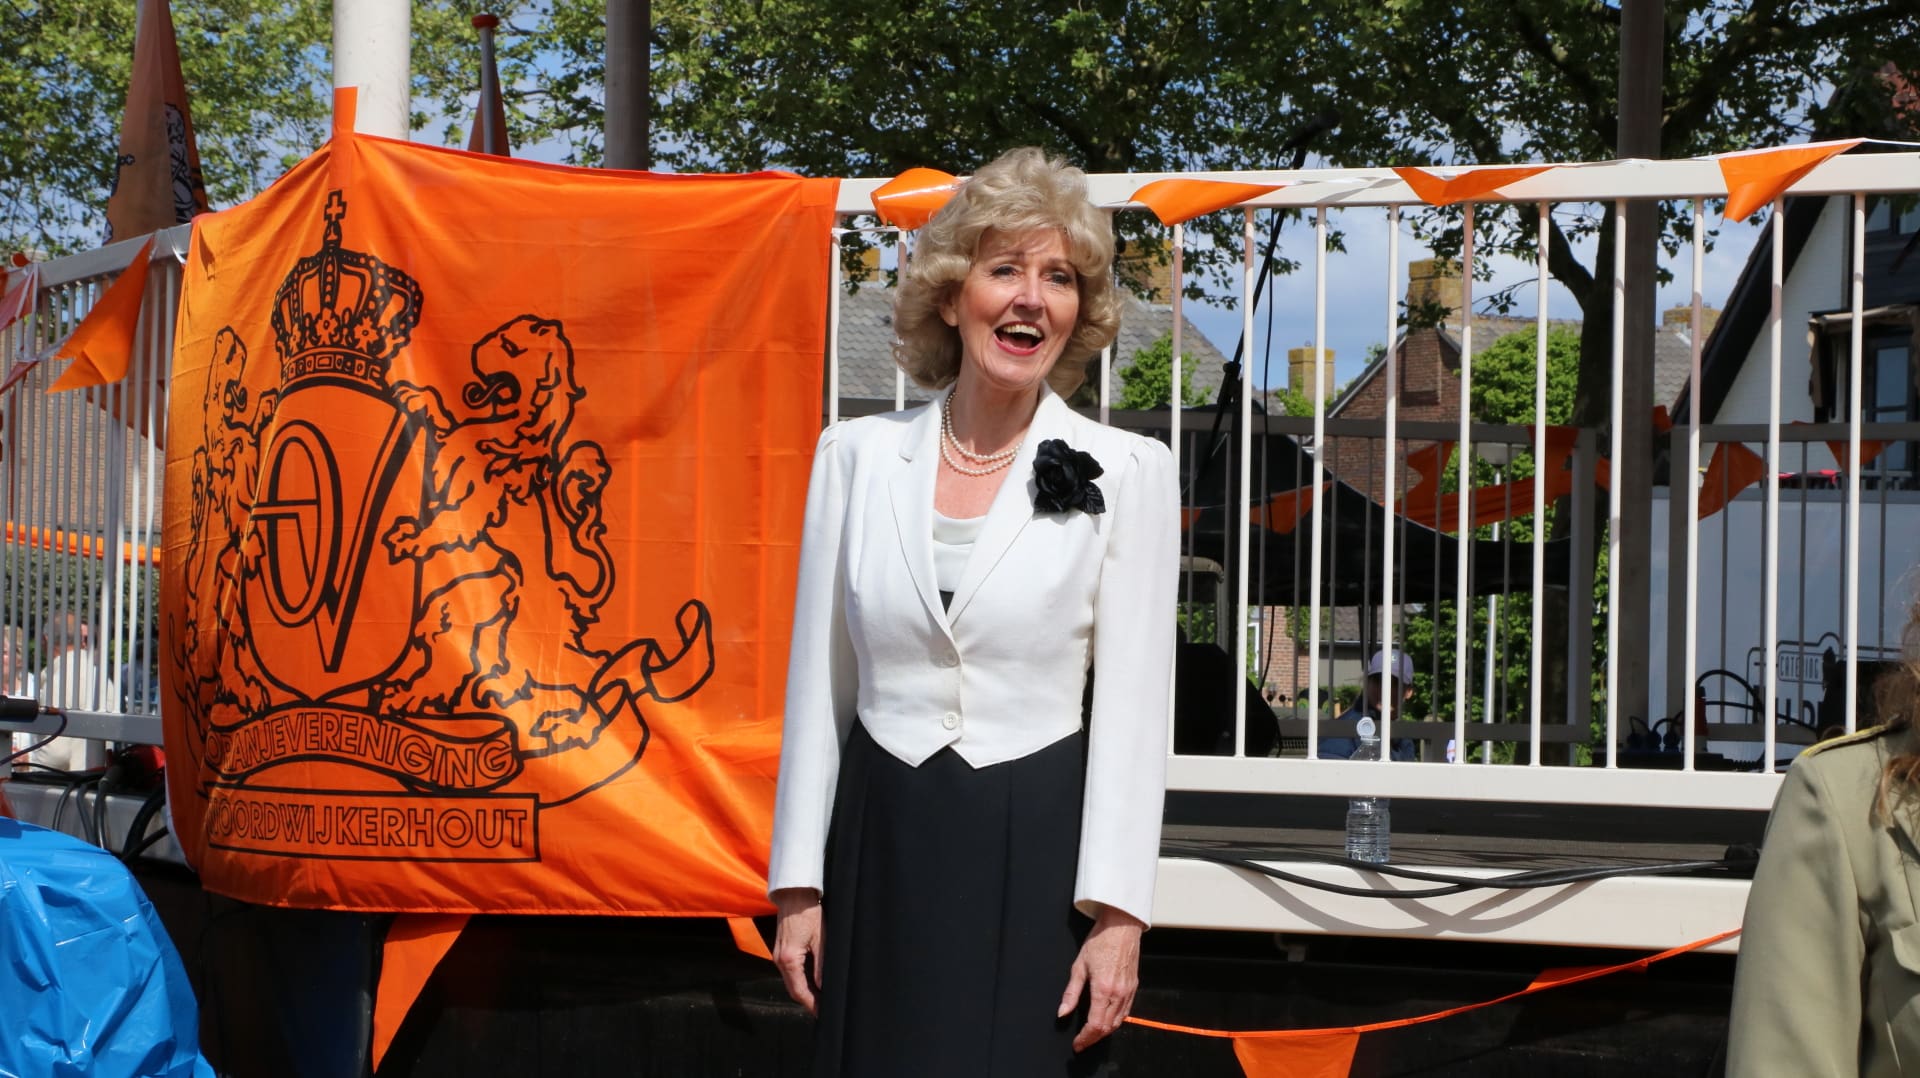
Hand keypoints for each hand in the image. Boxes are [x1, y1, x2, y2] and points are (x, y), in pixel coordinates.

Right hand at [773, 888, 824, 1015]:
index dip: (811, 1004)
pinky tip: (812, 983)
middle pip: (793, 989)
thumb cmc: (809, 913)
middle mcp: (779, 960)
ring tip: (821, 999)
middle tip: (823, 1010)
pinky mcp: (781, 950)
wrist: (794, 895)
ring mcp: (778, 955)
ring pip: (790, 981)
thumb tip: (823, 987)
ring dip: (804, 991)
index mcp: (789, 959)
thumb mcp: (821, 940)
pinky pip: (789, 972)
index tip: (822, 1013)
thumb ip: (822, 966)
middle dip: (808, 1001)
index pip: (799, 991)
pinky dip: (800, 980)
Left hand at [1059, 905, 1143, 1051]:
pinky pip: (1126, 1012)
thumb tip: (1062, 1013)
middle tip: (1082, 1043)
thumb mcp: (1079, 966)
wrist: (1121, 926)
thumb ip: (1071, 992)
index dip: (1085, 1038)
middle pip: (1107, 1027)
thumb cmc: (1099, 942)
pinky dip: (1115, 1021)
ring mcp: (1128, 991)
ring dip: (1105, 1032)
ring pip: (1118, 1022)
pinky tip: (1106, 1021)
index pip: (1095, 1024)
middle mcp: (1118, 993)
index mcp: (1103, 989)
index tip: (1077, 1044)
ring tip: (1091, 1035)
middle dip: (1094, 1039)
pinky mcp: (1134, 987)